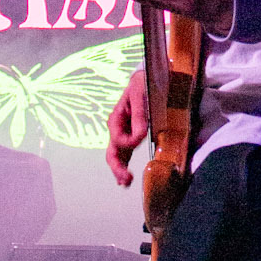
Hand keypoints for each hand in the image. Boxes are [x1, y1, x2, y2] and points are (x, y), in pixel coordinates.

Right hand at [106, 70, 148, 187]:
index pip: (118, 138)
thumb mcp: (140, 95)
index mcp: (116, 118)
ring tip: (125, 183)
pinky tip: (126, 177)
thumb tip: (139, 137)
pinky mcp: (132, 135)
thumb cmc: (143, 84)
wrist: (148, 77)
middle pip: (112, 152)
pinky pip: (125, 153)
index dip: (129, 142)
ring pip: (117, 156)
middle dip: (117, 167)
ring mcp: (123, 133)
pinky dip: (124, 165)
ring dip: (119, 170)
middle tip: (125, 180)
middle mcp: (117, 128)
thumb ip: (139, 116)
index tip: (142, 138)